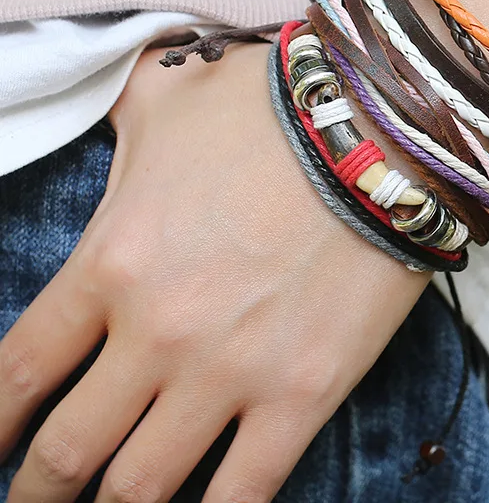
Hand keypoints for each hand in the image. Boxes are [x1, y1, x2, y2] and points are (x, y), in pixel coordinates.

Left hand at [0, 42, 428, 501]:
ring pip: (140, 488)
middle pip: (67, 449)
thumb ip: (117, 119)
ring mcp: (229, 373)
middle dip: (38, 488)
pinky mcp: (301, 395)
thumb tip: (104, 110)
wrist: (380, 130)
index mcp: (112, 262)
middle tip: (34, 499)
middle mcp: (157, 332)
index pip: (19, 369)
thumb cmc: (271, 109)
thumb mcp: (169, 99)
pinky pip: (240, 494)